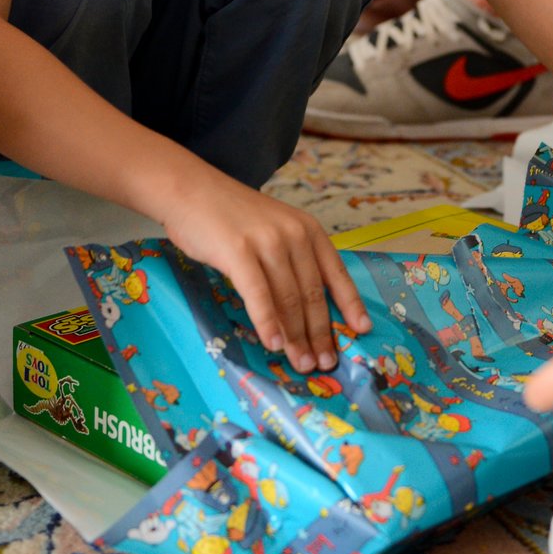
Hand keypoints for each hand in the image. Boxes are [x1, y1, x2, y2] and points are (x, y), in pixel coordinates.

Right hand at [159, 165, 369, 372]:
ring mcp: (267, 242)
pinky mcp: (239, 252)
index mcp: (308, 229)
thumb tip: (305, 309)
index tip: (361, 330)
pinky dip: (268, 323)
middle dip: (320, 333)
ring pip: (289, 299)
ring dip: (297, 337)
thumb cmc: (230, 216)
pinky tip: (273, 344)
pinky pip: (259, 294)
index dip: (350, 304)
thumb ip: (292, 259)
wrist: (191, 189)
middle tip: (324, 363)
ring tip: (301, 363)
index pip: (336, 273)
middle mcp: (294, 234)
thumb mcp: (274, 229)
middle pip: (313, 293)